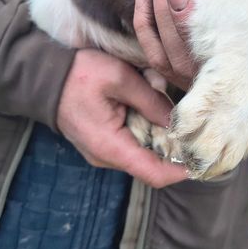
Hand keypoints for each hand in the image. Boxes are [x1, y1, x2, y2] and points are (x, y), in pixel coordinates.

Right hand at [55, 48, 187, 187]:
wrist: (43, 76)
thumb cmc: (79, 74)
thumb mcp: (120, 78)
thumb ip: (151, 101)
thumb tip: (177, 121)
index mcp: (110, 146)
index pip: (154, 174)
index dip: (182, 170)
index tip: (203, 159)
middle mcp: (106, 157)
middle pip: (152, 166)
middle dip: (175, 150)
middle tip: (195, 128)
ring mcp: (103, 152)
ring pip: (143, 155)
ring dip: (161, 138)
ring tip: (173, 113)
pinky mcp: (103, 143)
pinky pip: (132, 145)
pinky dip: (148, 132)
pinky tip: (154, 111)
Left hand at [133, 0, 247, 107]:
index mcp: (246, 75)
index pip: (202, 48)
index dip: (184, 13)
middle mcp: (217, 87)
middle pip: (175, 48)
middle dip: (166, 4)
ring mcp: (201, 84)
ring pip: (163, 54)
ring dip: (153, 13)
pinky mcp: (192, 77)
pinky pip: (159, 57)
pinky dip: (148, 28)